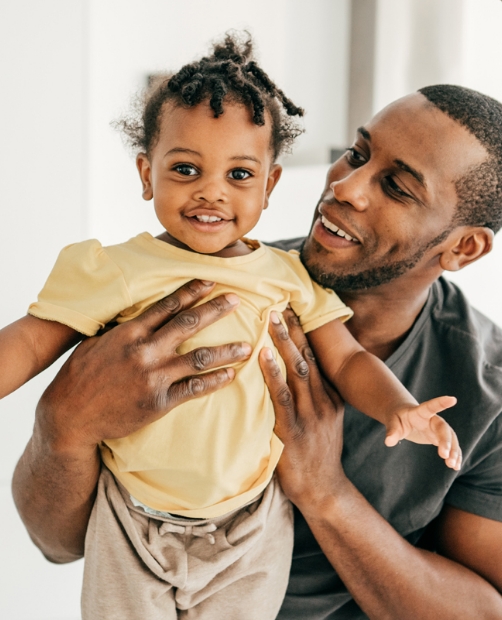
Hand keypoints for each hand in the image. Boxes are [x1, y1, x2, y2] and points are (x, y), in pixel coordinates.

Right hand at [38, 280, 250, 452]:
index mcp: (129, 333)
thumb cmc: (80, 375)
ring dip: (226, 351)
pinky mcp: (158, 402)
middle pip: (188, 325)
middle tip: (236, 300)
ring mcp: (153, 377)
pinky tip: (231, 375)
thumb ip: (123, 328)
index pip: (167, 306)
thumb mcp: (97, 342)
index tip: (211, 282)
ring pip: (198, 358)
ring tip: (247, 346)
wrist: (70, 415)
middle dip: (215, 310)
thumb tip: (139, 313)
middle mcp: (145, 351)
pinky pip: (194, 389)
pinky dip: (215, 381)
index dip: (191, 292)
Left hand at [259, 308, 346, 511]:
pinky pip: (281, 396)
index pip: (316, 356)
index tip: (292, 309)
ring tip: (270, 318)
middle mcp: (324, 401)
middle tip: (279, 303)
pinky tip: (262, 355)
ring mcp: (310, 415)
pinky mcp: (294, 430)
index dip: (303, 331)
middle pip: (308, 356)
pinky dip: (272, 373)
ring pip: (297, 369)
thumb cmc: (317, 454)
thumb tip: (294, 374)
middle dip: (293, 328)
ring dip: (283, 342)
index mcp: (331, 397)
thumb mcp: (324, 422)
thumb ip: (313, 398)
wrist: (324, 489)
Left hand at [385, 397, 461, 469]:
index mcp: (421, 412)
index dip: (441, 402)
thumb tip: (388, 442)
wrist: (405, 418)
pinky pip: (451, 446)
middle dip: (446, 442)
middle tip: (444, 456)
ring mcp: (438, 429)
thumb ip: (392, 431)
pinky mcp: (440, 438)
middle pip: (443, 429)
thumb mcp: (393, 422)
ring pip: (451, 439)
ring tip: (453, 466)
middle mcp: (433, 420)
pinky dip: (455, 456)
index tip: (453, 399)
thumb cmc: (398, 418)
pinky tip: (456, 467)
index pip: (431, 407)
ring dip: (454, 451)